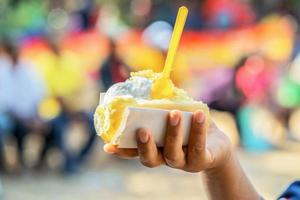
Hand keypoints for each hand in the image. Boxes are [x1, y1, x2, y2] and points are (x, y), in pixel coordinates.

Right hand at [104, 110, 231, 171]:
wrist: (218, 143)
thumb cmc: (191, 126)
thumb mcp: (177, 114)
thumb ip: (164, 104)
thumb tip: (154, 83)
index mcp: (156, 148)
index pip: (135, 152)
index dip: (122, 150)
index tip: (108, 145)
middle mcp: (165, 158)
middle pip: (150, 159)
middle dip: (145, 146)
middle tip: (142, 130)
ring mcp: (183, 163)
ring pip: (173, 154)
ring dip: (172, 133)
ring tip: (173, 113)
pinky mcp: (201, 161)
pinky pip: (198, 147)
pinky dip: (197, 130)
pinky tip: (198, 114)